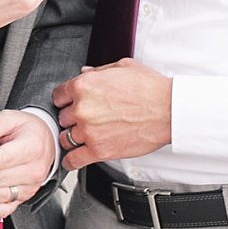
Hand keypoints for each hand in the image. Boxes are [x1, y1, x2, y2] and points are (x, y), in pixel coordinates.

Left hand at [52, 60, 171, 167]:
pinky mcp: (99, 150)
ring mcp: (89, 131)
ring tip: (85, 136)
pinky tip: (74, 159)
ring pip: (66, 138)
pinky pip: (74, 160)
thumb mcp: (122, 68)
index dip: (65, 99)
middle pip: (63, 117)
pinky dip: (71, 161)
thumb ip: (98, 72)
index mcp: (84, 86)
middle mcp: (83, 108)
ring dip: (73, 137)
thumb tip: (85, 73)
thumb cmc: (150, 89)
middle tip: (87, 118)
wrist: (169, 110)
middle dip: (72, 118)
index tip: (71, 104)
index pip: (58, 95)